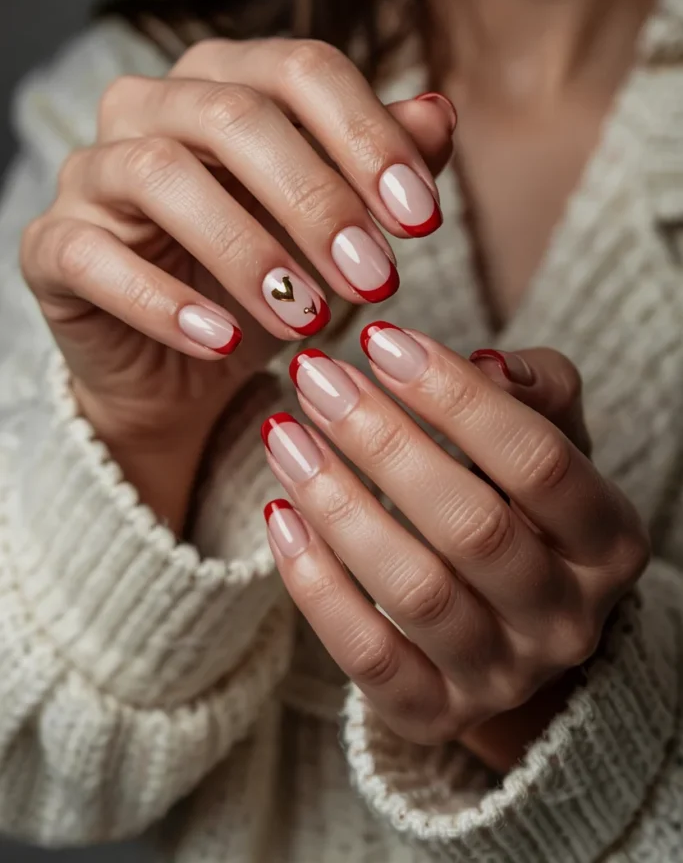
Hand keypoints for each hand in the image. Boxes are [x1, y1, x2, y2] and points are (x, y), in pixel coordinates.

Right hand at [19, 36, 454, 526]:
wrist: (181, 366)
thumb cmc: (261, 282)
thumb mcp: (332, 230)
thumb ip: (380, 168)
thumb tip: (438, 114)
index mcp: (225, 80)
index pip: (302, 70)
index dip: (369, 138)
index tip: (423, 221)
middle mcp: (150, 106)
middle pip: (235, 115)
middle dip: (317, 198)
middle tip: (376, 278)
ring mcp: (91, 171)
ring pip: (161, 174)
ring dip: (246, 250)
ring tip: (306, 318)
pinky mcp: (52, 245)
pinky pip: (94, 258)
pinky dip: (163, 302)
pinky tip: (223, 342)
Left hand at [262, 325, 649, 767]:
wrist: (512, 626)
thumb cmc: (524, 509)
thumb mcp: (552, 441)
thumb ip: (536, 388)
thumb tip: (486, 363)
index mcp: (608, 541)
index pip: (539, 461)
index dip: (457, 397)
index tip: (380, 340)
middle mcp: (566, 618)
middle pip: (472, 526)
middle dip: (383, 440)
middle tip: (315, 377)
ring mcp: (502, 676)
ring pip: (414, 591)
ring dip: (338, 503)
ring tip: (284, 435)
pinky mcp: (435, 712)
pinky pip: (367, 656)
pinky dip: (316, 584)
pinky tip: (279, 513)